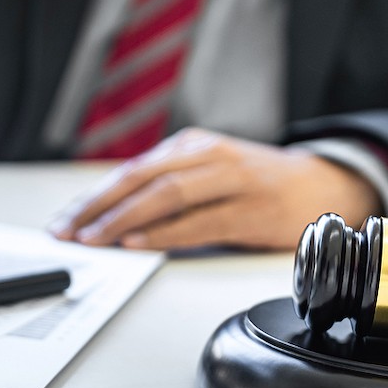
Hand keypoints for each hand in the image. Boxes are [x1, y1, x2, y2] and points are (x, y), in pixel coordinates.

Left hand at [49, 128, 382, 250]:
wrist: (323, 184)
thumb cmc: (256, 182)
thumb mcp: (208, 170)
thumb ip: (167, 185)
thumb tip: (110, 215)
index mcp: (192, 145)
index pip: (132, 171)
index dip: (94, 196)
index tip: (64, 219)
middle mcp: (209, 155)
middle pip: (142, 179)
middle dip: (98, 207)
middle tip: (69, 231)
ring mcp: (232, 180)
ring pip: (167, 196)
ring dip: (123, 220)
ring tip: (95, 239)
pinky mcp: (252, 210)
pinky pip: (199, 222)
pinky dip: (164, 233)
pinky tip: (138, 243)